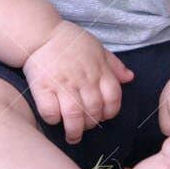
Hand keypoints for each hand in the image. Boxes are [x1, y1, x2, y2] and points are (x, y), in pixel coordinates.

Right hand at [21, 21, 134, 143]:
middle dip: (91, 124)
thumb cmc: (69, 40)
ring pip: (74, 116)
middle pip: (94, 111)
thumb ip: (114, 64)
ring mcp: (62, 84)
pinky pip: (50, 111)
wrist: (40, 32)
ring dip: (74, 131)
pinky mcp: (42, 87)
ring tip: (72, 136)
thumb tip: (129, 78)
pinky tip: (55, 119)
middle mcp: (83, 79)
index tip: (103, 116)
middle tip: (84, 127)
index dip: (110, 112)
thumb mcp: (97, 47)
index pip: (113, 99)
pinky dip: (54, 119)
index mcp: (99, 70)